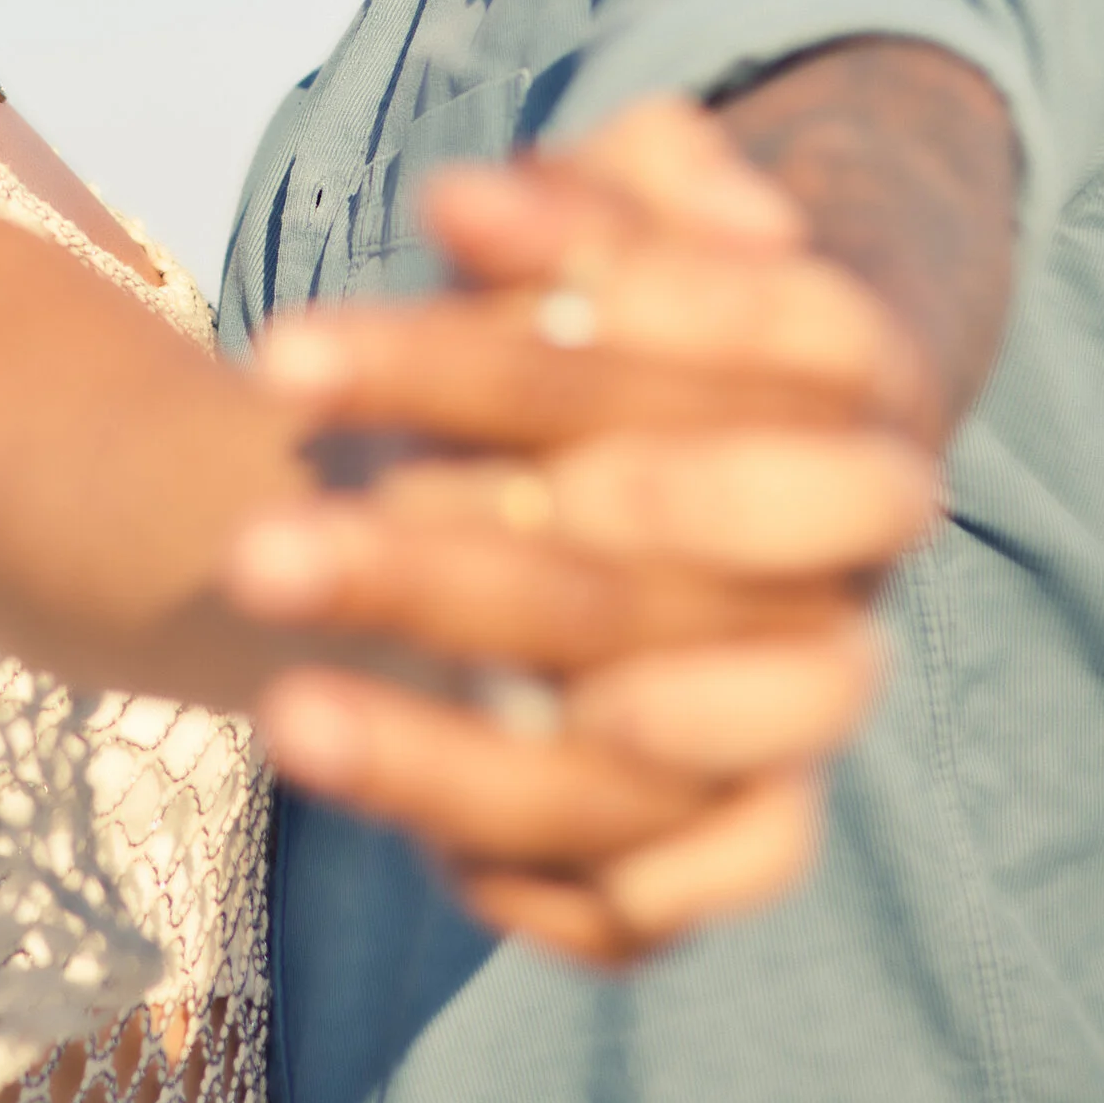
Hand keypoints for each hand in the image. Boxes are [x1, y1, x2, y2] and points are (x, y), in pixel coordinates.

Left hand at [220, 102, 940, 965]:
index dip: (624, 283)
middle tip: (246, 542)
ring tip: (279, 714)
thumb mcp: (589, 228)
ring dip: (452, 750)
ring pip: (651, 749)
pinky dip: (550, 883)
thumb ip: (562, 204)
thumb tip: (471, 209)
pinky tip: (416, 852)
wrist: (661, 472)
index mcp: (856, 374)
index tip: (422, 231)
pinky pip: (666, 898)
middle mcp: (851, 549)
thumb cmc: (600, 325)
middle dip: (454, 559)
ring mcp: (806, 697)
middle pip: (667, 559)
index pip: (777, 329)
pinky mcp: (752, 828)